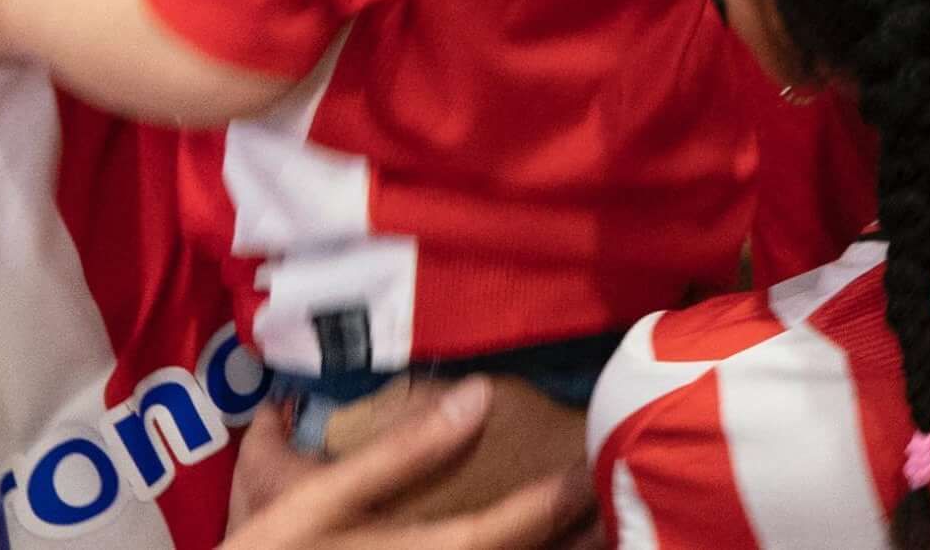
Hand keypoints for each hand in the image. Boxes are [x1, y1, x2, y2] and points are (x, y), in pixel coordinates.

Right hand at [216, 378, 579, 548]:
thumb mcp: (315, 502)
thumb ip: (400, 453)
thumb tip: (477, 395)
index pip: (512, 528)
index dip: (564, 500)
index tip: (600, 468)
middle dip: (573, 536)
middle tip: (613, 503)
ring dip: (547, 547)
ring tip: (587, 524)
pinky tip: (528, 538)